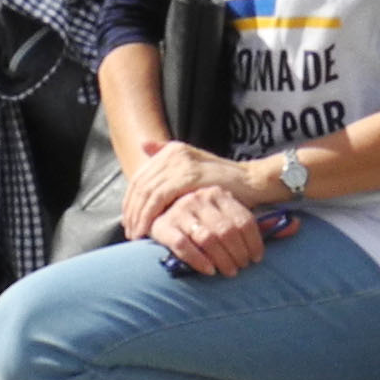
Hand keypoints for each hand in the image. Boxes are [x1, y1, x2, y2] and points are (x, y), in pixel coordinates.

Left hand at [120, 139, 245, 237]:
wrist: (251, 181)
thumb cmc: (223, 180)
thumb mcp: (195, 166)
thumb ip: (170, 157)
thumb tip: (143, 145)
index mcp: (172, 150)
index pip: (141, 176)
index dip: (131, 199)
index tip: (128, 220)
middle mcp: (173, 153)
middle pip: (140, 184)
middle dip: (131, 210)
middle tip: (129, 231)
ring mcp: (180, 163)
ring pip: (147, 192)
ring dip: (138, 215)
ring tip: (137, 234)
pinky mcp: (188, 176)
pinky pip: (160, 198)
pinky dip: (150, 215)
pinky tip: (149, 230)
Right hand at [150, 185, 267, 276]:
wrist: (165, 212)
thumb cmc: (207, 221)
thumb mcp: (233, 217)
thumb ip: (264, 223)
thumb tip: (298, 224)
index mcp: (219, 193)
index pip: (244, 220)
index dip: (254, 243)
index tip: (256, 259)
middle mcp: (200, 197)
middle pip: (227, 231)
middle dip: (238, 254)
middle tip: (241, 269)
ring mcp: (180, 210)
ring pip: (208, 238)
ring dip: (221, 259)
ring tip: (229, 272)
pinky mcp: (162, 225)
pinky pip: (182, 245)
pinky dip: (197, 260)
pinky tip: (208, 271)